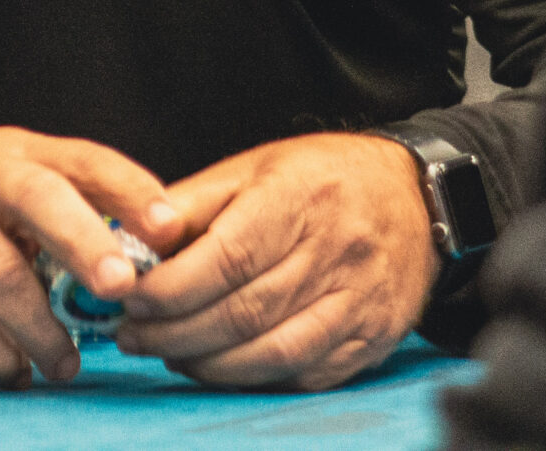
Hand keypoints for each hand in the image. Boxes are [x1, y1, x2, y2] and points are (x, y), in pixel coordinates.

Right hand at [0, 128, 185, 388]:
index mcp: (9, 150)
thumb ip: (54, 206)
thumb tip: (138, 258)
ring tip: (66, 366)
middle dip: (84, 243)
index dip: (128, 188)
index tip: (171, 225)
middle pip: (37, 199)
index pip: (79, 158)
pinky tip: (13, 371)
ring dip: (40, 330)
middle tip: (121, 288)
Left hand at [115, 132, 438, 390]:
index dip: (174, 287)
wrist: (414, 195)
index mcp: (299, 198)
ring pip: (274, 352)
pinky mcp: (374, 337)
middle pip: (245, 311)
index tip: (133, 299)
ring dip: (211, 365)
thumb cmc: (322, 177)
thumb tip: (132, 240)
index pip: (228, 257)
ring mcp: (360, 300)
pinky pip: (307, 373)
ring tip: (169, 356)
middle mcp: (336, 251)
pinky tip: (220, 368)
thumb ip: (192, 204)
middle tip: (134, 338)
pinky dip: (256, 379)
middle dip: (177, 333)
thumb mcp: (254, 166)